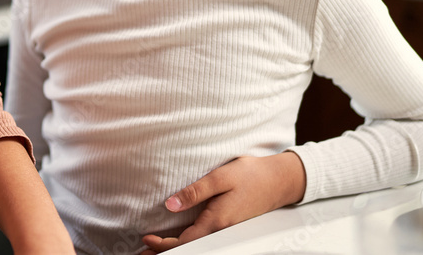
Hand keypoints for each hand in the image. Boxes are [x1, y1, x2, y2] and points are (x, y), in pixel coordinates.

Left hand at [141, 152, 305, 252]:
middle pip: (188, 247)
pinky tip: (180, 237)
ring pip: (196, 244)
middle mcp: (221, 230)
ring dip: (176, 247)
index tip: (145, 240)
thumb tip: (169, 205)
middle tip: (144, 252)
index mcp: (217, 222)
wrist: (279, 179)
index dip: (162, 244)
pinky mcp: (229, 224)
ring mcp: (226, 229)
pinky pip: (204, 237)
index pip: (184, 241)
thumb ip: (194, 192)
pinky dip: (188, 240)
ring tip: (156, 248)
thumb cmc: (251, 175)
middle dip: (165, 251)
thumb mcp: (219, 178)